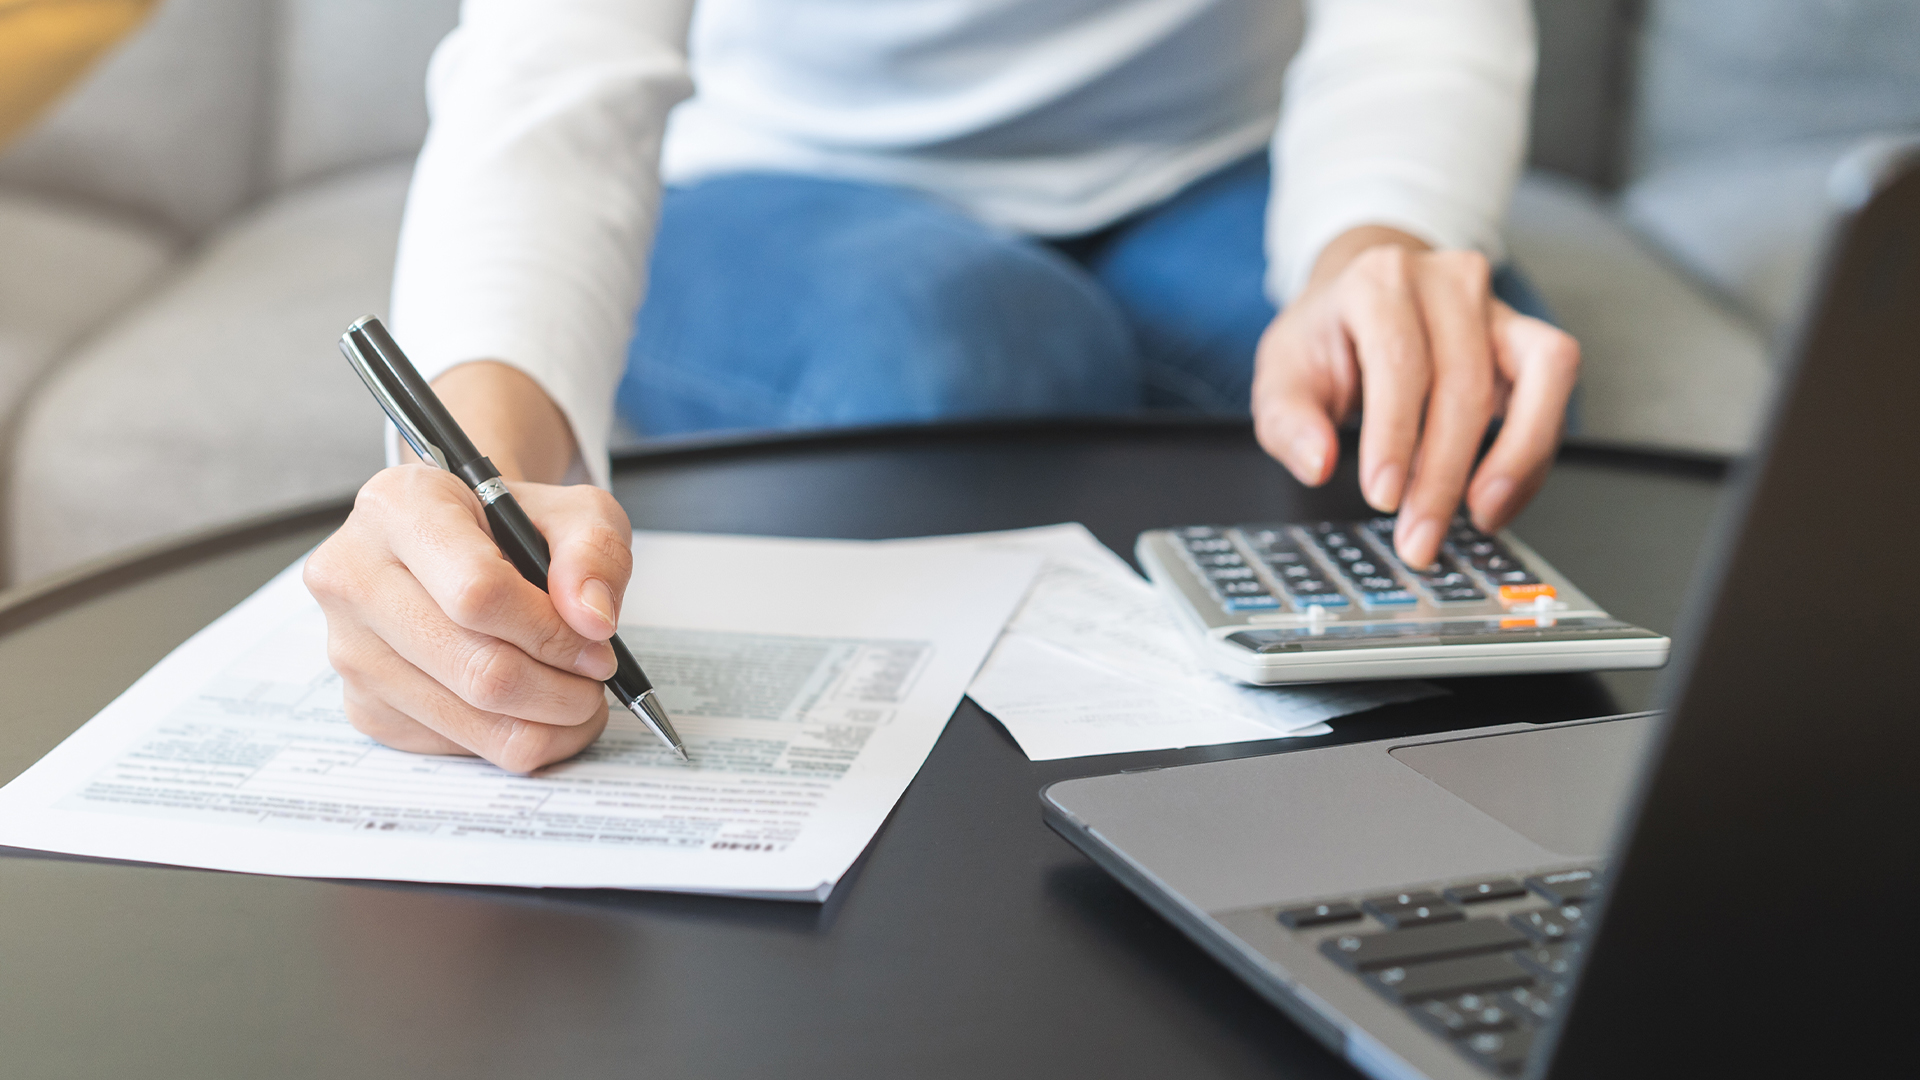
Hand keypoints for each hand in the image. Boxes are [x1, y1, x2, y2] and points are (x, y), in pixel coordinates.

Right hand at [305, 357, 631, 772]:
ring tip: (577, 696)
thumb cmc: (512, 527)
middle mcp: (353, 577)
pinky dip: (512, 739)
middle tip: (597, 679)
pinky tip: (532, 707)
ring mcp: (350, 649)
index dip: (552, 632)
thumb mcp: (573, 512)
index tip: (597, 642)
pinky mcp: (363, 706)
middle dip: (560, 689)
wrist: (459, 545)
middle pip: (477, 669)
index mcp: (398, 509)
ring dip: (546, 723)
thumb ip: (594, 553)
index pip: (477, 593)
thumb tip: (593, 619)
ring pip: (469, 720)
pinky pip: (452, 747)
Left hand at [1252, 227, 1579, 568]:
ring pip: (1539, 374)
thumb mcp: (1282, 376)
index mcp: (1378, 280)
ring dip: (1516, 459)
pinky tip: (1498, 496)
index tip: (1383, 498)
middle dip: (1444, 475)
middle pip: (1466, 381)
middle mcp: (1448, 280)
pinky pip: (1555, 388)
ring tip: (1481, 516)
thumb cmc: (1325, 340)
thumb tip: (1317, 463)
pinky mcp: (1530, 336)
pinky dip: (1535, 451)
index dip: (1395, 436)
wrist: (1363, 301)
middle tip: (1419, 540)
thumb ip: (1289, 422)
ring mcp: (1497, 304)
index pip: (1400, 360)